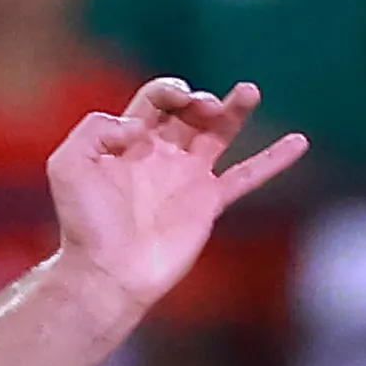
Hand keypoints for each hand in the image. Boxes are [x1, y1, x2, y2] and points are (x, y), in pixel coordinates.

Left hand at [48, 79, 307, 314]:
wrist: (106, 273)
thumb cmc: (83, 224)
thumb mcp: (67, 165)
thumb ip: (93, 129)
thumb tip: (138, 127)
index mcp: (128, 142)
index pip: (156, 99)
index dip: (166, 93)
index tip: (150, 125)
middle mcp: (160, 155)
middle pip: (189, 110)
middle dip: (199, 99)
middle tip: (203, 107)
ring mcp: (186, 178)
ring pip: (219, 132)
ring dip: (234, 109)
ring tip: (249, 91)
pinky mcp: (207, 203)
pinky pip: (246, 176)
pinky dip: (273, 160)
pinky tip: (298, 143)